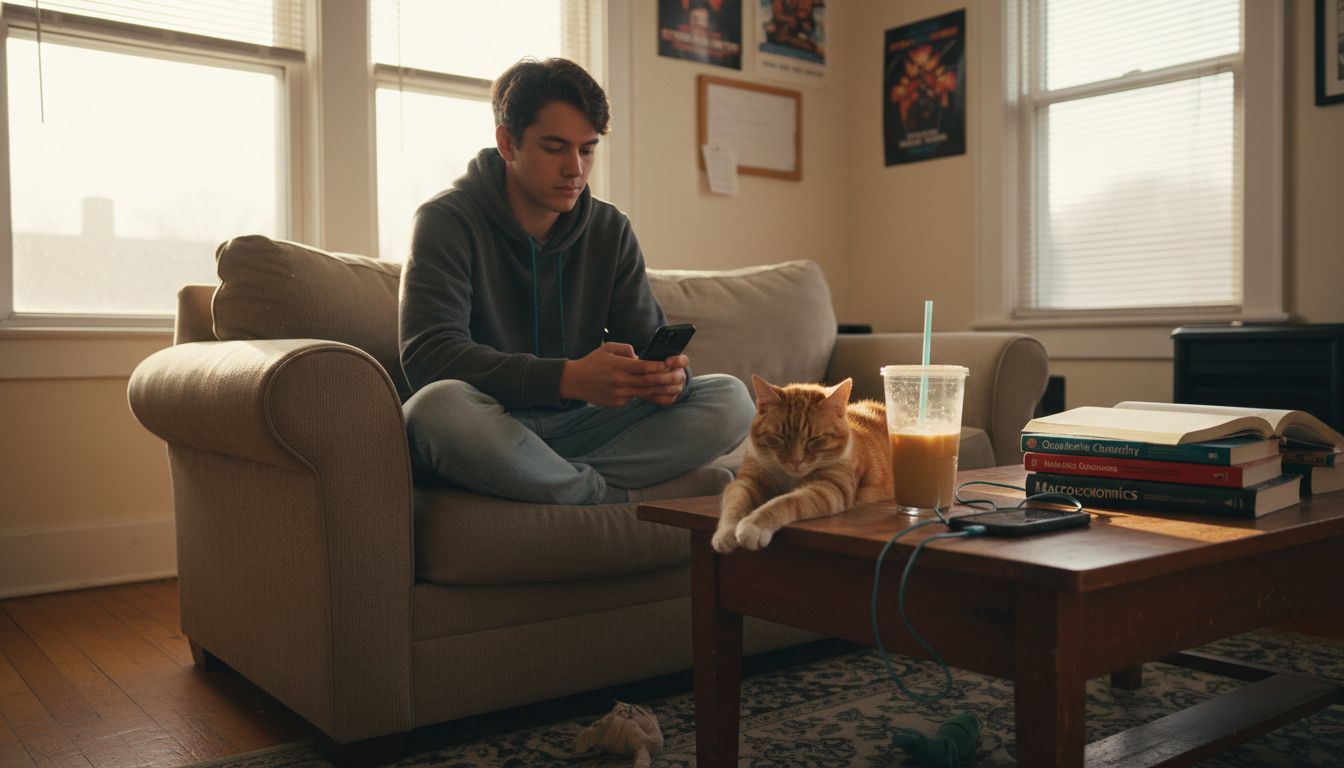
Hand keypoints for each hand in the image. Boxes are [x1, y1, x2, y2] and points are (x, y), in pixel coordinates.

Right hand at [559, 343, 687, 407]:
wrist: (574, 381)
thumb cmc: (593, 362)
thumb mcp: (608, 348)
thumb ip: (626, 349)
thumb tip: (642, 356)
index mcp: (618, 366)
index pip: (643, 367)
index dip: (659, 366)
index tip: (670, 364)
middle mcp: (619, 381)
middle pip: (648, 381)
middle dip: (666, 379)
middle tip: (680, 376)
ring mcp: (619, 394)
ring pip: (645, 393)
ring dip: (662, 390)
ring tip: (676, 386)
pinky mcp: (617, 403)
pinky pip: (636, 398)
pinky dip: (648, 395)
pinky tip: (660, 392)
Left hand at [636, 353, 687, 405]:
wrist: (645, 376)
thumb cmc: (647, 363)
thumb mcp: (648, 356)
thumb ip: (648, 355)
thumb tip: (634, 355)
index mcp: (677, 362)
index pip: (683, 361)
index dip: (677, 361)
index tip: (666, 361)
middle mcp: (680, 375)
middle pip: (677, 377)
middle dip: (661, 377)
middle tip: (647, 377)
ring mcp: (677, 387)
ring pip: (673, 389)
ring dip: (658, 388)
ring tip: (644, 386)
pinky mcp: (672, 397)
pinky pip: (668, 399)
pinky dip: (657, 397)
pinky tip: (645, 394)